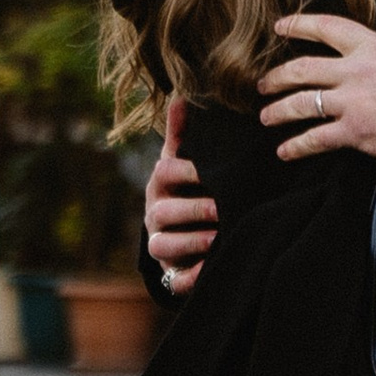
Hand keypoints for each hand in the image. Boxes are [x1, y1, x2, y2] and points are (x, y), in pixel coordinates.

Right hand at [143, 96, 218, 294]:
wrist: (180, 231)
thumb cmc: (186, 188)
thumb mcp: (182, 161)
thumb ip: (181, 133)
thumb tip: (181, 96)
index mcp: (159, 184)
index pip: (164, 173)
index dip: (185, 172)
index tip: (209, 171)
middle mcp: (154, 214)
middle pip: (163, 211)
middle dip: (192, 210)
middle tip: (221, 209)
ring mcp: (160, 244)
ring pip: (164, 245)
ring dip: (190, 243)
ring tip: (216, 239)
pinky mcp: (170, 272)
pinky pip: (175, 279)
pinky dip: (189, 278)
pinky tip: (208, 272)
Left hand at [259, 15, 375, 167]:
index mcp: (374, 47)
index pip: (327, 28)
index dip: (299, 25)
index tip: (280, 28)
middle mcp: (356, 71)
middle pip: (302, 69)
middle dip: (276, 77)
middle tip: (264, 84)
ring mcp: (353, 102)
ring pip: (302, 103)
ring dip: (279, 111)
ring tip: (267, 117)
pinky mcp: (355, 132)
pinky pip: (316, 139)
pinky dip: (297, 146)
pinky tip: (285, 151)